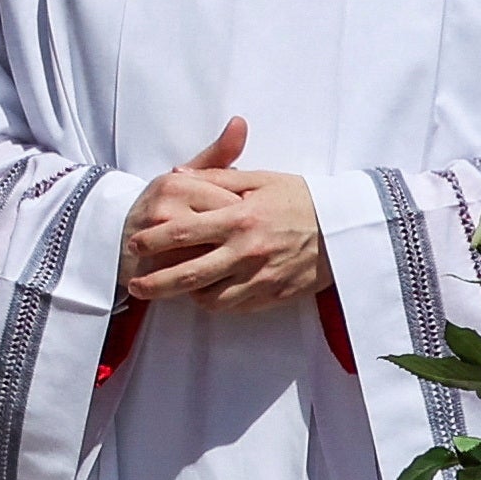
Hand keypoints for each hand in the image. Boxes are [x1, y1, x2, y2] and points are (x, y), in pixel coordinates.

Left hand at [121, 118, 329, 311]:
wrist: (346, 228)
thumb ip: (217, 175)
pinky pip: (236, 306)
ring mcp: (262, 277)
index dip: (154, 239)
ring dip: (188, 295)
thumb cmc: (302, 198)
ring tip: (175, 290)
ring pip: (211, 298)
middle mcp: (247, 250)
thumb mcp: (261, 178)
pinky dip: (218, 303)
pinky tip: (209, 294)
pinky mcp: (275, 294)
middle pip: (189, 274)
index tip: (135, 242)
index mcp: (240, 217)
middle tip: (136, 284)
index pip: (185, 231)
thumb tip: (179, 172)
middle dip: (157, 282)